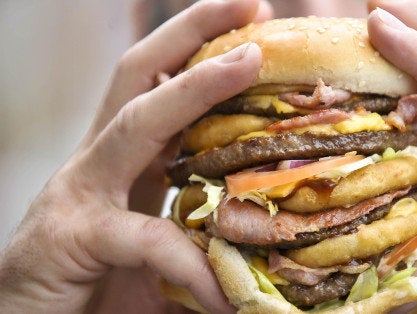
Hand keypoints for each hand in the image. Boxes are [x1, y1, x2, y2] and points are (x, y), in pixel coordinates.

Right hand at [0, 0, 268, 311]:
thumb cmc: (94, 295)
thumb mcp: (159, 261)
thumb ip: (202, 244)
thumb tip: (265, 247)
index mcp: (123, 164)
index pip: (160, 89)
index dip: (204, 56)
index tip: (257, 27)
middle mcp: (98, 164)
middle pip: (142, 75)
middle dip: (194, 33)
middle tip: (253, 4)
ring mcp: (78, 194)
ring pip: (137, 120)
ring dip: (195, 85)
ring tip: (252, 56)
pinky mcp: (67, 238)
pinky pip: (144, 236)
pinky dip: (190, 261)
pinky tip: (225, 291)